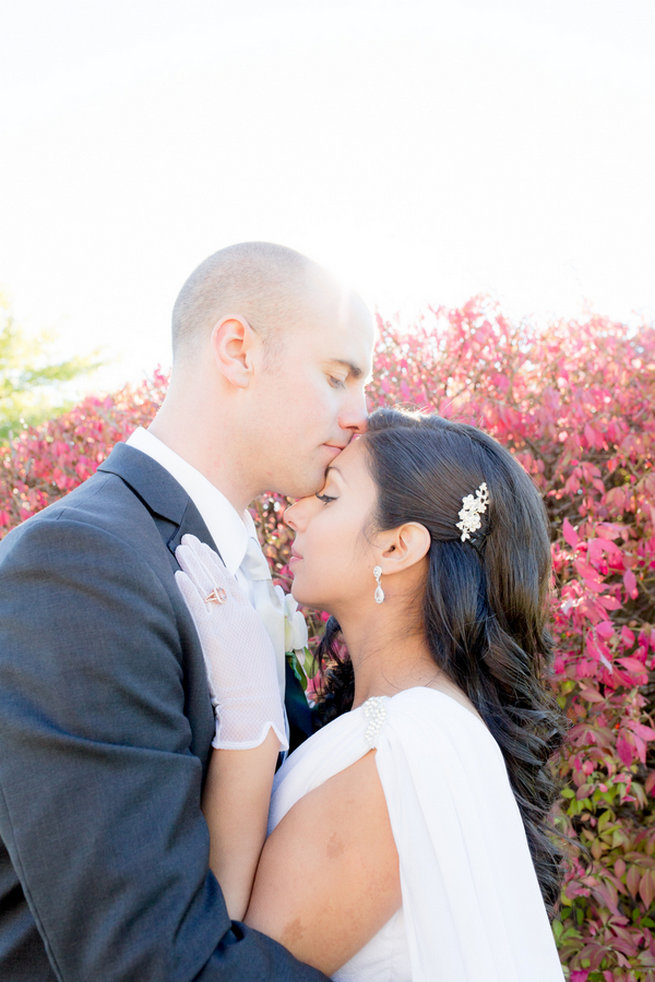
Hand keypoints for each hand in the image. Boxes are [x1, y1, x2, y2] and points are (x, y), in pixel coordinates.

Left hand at [175, 534, 287, 750]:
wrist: (254, 704)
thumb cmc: (255, 685)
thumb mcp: (257, 650)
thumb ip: (245, 631)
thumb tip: (237, 623)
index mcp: (251, 617)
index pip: (232, 582)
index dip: (217, 564)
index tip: (206, 549)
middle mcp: (240, 615)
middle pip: (219, 577)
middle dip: (202, 556)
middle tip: (189, 539)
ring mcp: (227, 624)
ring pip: (208, 586)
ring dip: (193, 565)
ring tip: (181, 548)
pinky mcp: (212, 636)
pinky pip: (198, 607)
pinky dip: (188, 589)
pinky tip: (178, 575)